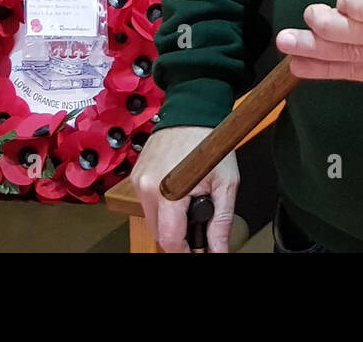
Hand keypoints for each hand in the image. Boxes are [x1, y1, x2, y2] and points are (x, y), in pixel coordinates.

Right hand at [131, 126, 238, 252]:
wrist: (192, 112)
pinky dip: (161, 205)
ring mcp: (139, 181)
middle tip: (198, 222)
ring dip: (169, 220)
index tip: (196, 250)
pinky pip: (147, 203)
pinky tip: (177, 191)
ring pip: (151, 219)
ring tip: (189, 202)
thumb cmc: (211, 141)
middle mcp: (148, 188)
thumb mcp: (226, 183)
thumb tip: (218, 249)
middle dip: (179, 235)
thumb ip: (222, 221)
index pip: (170, 240)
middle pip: (159, 232)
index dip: (185, 251)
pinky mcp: (136, 176)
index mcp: (169, 191)